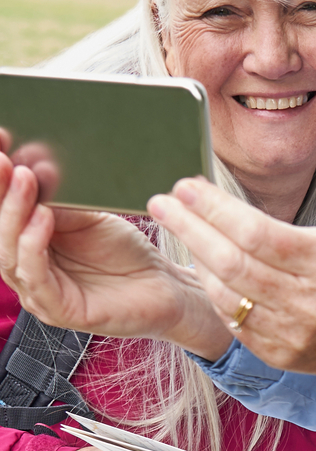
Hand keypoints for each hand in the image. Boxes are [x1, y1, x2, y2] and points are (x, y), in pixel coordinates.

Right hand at [0, 151, 228, 356]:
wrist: (164, 287)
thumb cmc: (125, 252)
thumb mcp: (88, 216)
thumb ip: (58, 199)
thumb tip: (31, 166)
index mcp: (26, 241)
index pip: (1, 208)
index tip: (1, 140)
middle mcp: (24, 266)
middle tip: (4, 159)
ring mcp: (38, 291)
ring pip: (9, 252)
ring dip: (14, 212)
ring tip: (25, 178)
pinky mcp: (58, 310)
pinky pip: (35, 277)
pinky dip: (34, 244)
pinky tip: (43, 217)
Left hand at [147, 179, 315, 377]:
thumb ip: (277, 234)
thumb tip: (218, 209)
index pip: (256, 232)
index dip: (214, 208)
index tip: (185, 186)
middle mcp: (308, 302)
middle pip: (232, 262)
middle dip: (190, 229)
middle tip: (162, 204)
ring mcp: (293, 334)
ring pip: (226, 294)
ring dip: (196, 260)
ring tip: (180, 233)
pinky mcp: (281, 357)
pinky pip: (234, 322)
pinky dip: (215, 293)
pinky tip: (205, 271)